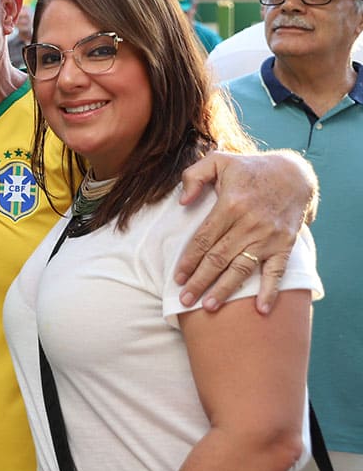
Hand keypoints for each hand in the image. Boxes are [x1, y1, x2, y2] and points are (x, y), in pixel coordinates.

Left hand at [176, 149, 314, 312]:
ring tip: (209, 307)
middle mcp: (249, 224)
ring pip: (242, 268)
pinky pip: (277, 271)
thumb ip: (194, 176)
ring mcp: (268, 237)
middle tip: (185, 300)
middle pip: (218, 259)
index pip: (203, 240)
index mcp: (230, 205)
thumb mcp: (218, 161)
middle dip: (200, 281)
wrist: (293, 174)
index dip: (189, 261)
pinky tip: (261, 309)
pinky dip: (270, 291)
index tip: (177, 278)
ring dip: (225, 290)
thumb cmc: (249, 169)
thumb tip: (183, 201)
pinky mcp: (284, 244)